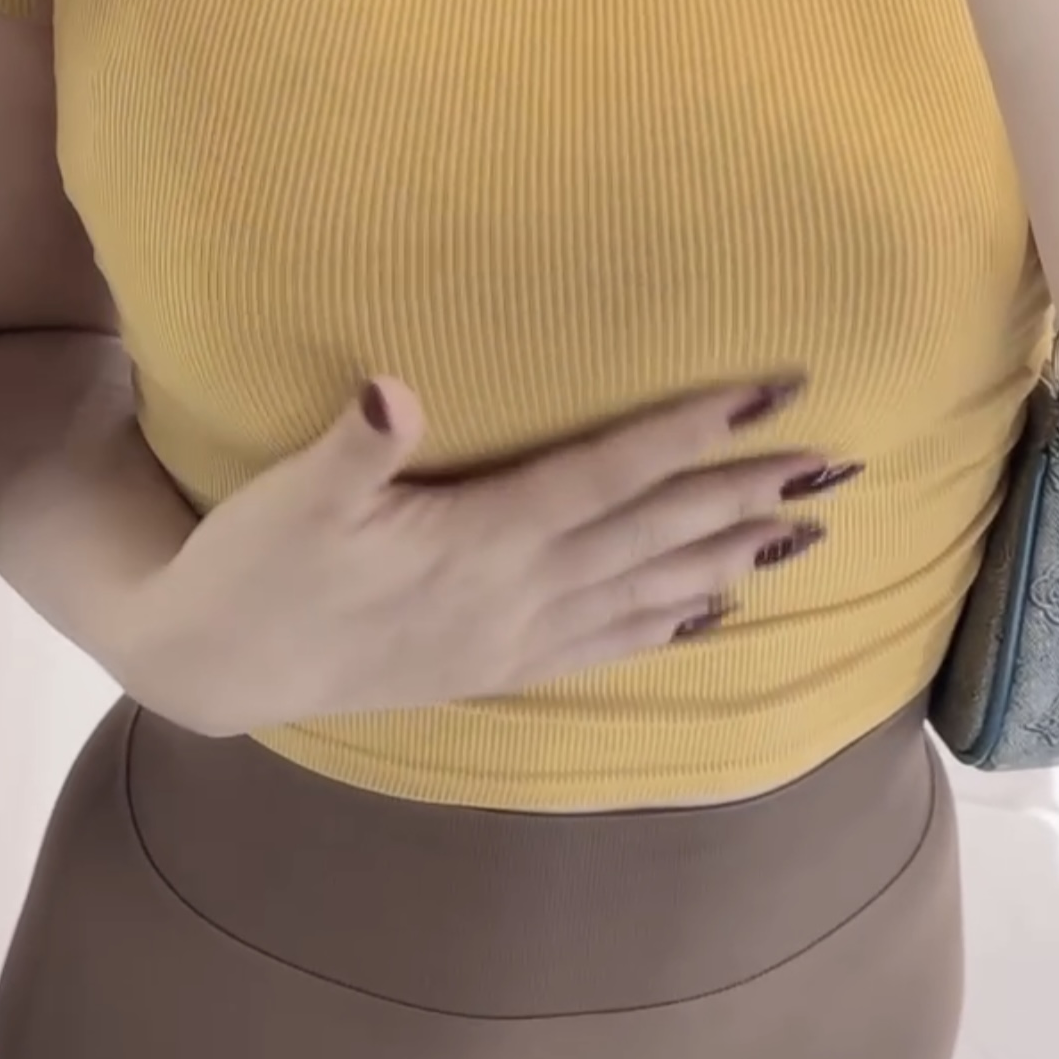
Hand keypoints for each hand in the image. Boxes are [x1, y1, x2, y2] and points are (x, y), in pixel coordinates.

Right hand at [116, 375, 855, 735]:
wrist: (223, 665)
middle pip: (656, 533)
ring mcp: (515, 635)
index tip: (767, 393)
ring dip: (731, 557)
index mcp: (481, 537)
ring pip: (650, 590)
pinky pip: (609, 642)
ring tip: (807, 532)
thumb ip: (352, 448)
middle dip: (746, 495)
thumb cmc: (256, 565)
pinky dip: (671, 622)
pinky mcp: (500, 664)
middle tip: (836, 464)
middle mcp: (519, 591)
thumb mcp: (291, 498)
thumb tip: (391, 393)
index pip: (609, 473)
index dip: (691, 432)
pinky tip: (718, 610)